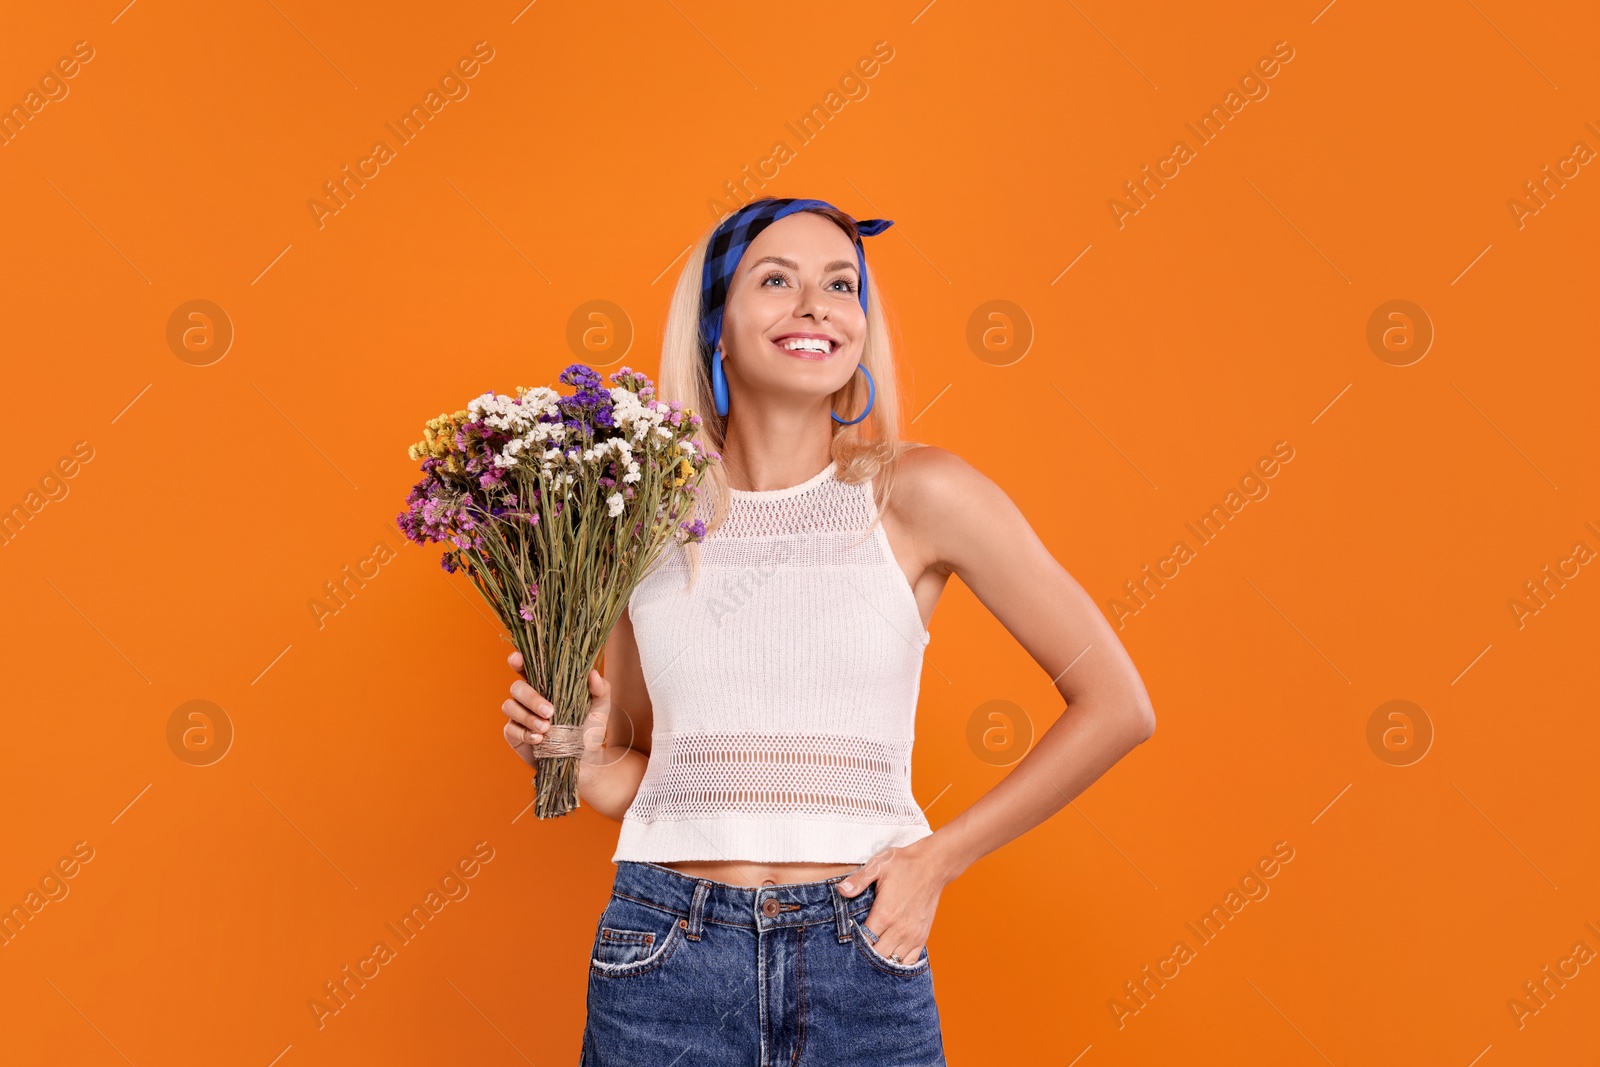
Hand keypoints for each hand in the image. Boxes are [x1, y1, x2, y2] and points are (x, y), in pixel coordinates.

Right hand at [501, 651, 610, 769]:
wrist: (586, 760)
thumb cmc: (590, 728)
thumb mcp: (600, 708)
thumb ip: (600, 689)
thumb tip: (593, 673)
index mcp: (546, 685)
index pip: (527, 667)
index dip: (518, 660)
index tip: (517, 659)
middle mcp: (528, 698)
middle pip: (516, 687)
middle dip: (531, 698)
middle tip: (550, 712)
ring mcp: (519, 716)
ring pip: (509, 707)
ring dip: (527, 717)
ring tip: (547, 728)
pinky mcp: (515, 735)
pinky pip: (510, 729)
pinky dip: (524, 733)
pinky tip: (539, 740)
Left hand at [836, 836, 953, 965]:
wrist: (933, 865)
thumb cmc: (905, 864)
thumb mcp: (878, 865)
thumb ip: (859, 880)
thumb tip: (841, 890)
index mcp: (885, 914)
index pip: (864, 941)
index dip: (854, 942)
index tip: (848, 937)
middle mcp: (899, 929)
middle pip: (877, 955)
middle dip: (865, 953)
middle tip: (857, 945)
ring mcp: (912, 935)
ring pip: (892, 960)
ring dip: (881, 958)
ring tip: (873, 949)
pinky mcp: (923, 936)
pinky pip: (909, 961)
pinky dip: (899, 962)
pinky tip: (890, 954)